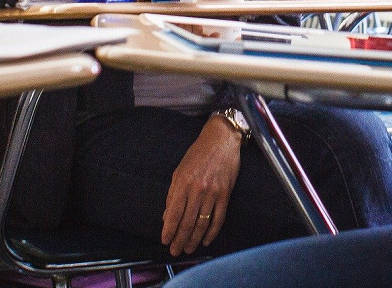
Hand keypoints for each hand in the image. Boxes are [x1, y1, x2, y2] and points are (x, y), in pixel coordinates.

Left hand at [161, 114, 242, 255]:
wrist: (222, 140)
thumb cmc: (198, 154)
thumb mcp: (179, 170)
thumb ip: (173, 194)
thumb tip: (167, 216)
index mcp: (184, 182)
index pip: (174, 213)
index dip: (169, 229)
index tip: (165, 240)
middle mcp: (198, 189)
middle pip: (188, 221)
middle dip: (180, 239)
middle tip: (175, 251)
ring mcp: (213, 192)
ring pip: (202, 223)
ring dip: (194, 239)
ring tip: (188, 249)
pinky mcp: (225, 194)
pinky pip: (218, 218)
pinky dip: (212, 232)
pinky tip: (206, 240)